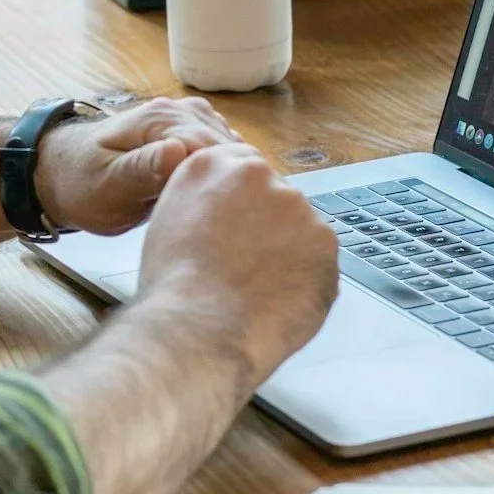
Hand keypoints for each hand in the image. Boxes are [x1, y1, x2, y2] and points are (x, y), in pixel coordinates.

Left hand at [35, 97, 239, 235]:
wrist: (63, 174)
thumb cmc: (81, 184)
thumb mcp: (108, 185)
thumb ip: (143, 169)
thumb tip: (179, 152)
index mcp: (161, 119)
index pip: (215, 148)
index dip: (226, 184)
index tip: (229, 216)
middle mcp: (179, 112)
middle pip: (229, 148)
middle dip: (234, 183)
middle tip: (230, 223)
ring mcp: (187, 120)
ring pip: (231, 151)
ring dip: (233, 179)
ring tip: (227, 214)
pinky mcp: (190, 134)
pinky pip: (222, 153)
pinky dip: (226, 175)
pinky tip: (220, 200)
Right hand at [132, 143, 339, 386]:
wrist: (199, 329)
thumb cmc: (174, 288)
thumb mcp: (168, 221)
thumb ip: (201, 200)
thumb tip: (224, 209)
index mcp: (213, 165)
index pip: (240, 167)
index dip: (241, 203)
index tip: (240, 226)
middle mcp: (259, 175)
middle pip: (274, 195)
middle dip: (267, 226)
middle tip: (246, 264)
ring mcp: (297, 207)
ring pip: (300, 228)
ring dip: (288, 252)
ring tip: (258, 288)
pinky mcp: (325, 242)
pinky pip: (318, 259)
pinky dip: (306, 278)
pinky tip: (278, 299)